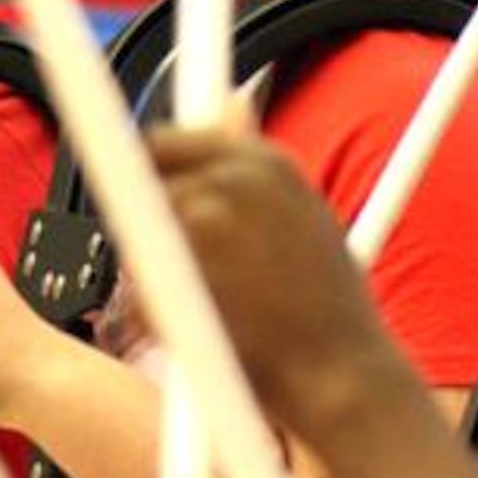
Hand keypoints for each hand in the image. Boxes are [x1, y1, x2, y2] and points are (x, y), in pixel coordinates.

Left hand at [150, 129, 388, 434]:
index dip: (152, 180)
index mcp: (263, 162)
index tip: (148, 203)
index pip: (164, 143)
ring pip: (136, 240)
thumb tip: (228, 103)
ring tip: (211, 308)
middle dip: (147, 224)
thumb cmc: (325, 307)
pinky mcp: (179, 276)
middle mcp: (230, 180)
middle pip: (139, 186)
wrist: (342, 373)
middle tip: (183, 271)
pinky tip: (205, 332)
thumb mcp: (303, 214)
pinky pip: (136, 290)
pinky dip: (154, 315)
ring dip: (153, 274)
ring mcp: (201, 225)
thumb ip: (252, 166)